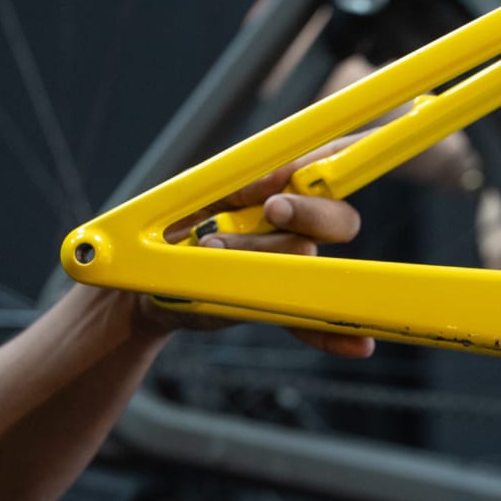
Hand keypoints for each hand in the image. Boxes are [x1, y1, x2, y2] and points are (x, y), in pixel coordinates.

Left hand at [136, 138, 373, 357]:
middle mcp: (293, 224)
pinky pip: (309, 320)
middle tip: (274, 210)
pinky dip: (330, 334)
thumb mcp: (196, 196)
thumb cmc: (168, 229)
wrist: (143, 284)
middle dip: (313, 212)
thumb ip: (238, 185)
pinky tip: (358, 345)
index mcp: (277, 184)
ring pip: (303, 259)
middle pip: (338, 218)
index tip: (341, 158)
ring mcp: (289, 266)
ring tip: (212, 247)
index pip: (327, 162)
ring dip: (260, 254)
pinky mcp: (277, 304)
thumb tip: (276, 180)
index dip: (348, 155)